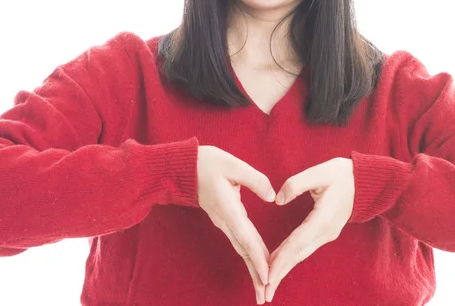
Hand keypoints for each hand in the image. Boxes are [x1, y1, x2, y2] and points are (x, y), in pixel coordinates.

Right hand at [197, 145, 275, 303]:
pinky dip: (249, 253)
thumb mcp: (232, 164)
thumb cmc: (207, 163)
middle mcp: (225, 220)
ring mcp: (223, 221)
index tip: (266, 276)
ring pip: (241, 247)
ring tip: (263, 286)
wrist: (183, 167)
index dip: (257, 257)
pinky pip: (239, 240)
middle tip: (265, 296)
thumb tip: (272, 196)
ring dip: (252, 267)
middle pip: (243, 250)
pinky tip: (258, 261)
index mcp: (228, 208)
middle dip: (255, 273)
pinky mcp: (224, 218)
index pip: (245, 237)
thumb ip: (254, 179)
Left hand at [265, 157, 355, 301]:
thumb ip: (296, 184)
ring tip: (268, 282)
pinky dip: (291, 257)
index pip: (297, 243)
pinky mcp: (325, 231)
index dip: (281, 259)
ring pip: (301, 254)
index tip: (268, 276)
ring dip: (284, 268)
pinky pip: (305, 247)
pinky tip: (280, 262)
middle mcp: (325, 232)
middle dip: (280, 273)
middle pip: (298, 255)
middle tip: (264, 292)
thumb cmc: (342, 174)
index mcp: (323, 219)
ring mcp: (327, 234)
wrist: (366, 181)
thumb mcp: (319, 172)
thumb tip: (277, 200)